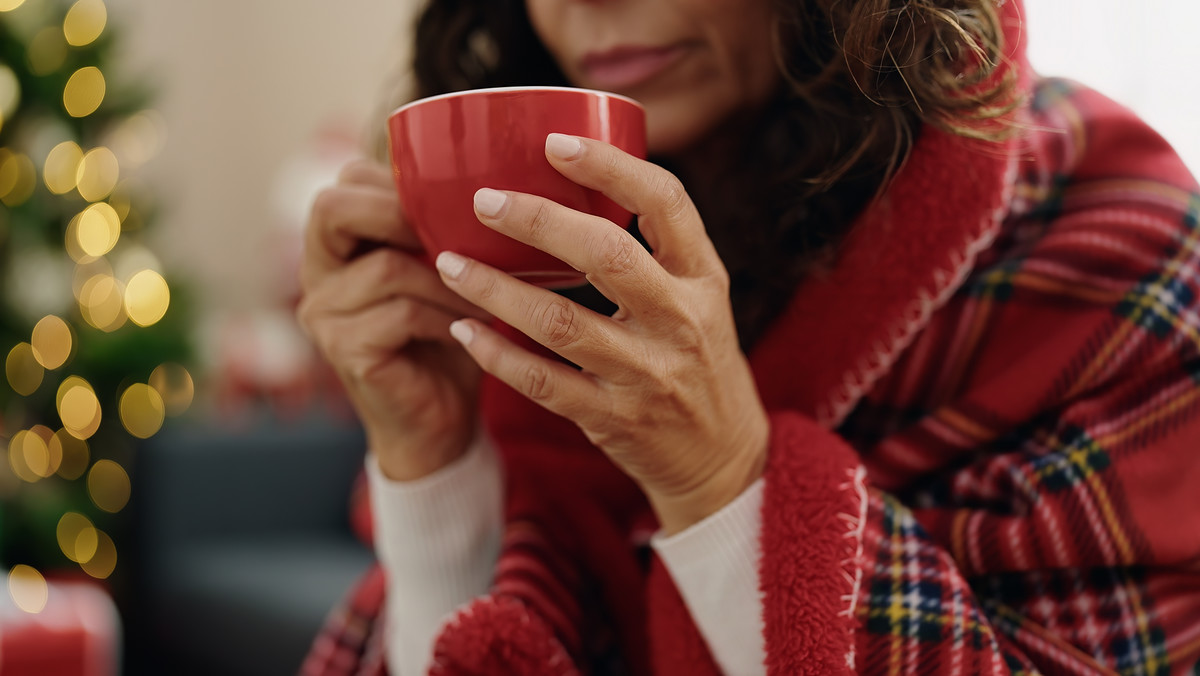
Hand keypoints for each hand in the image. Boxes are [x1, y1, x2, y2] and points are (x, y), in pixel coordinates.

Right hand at [296, 159, 489, 480]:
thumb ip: (438, 229)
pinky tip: (469, 329)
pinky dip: (446, 317)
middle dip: (404, 215)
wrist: (436, 426)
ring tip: (483, 299)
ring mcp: (323, 314)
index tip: (454, 207)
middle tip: (460, 239)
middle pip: (335, 208)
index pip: (346, 183)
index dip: (399, 184)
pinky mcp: (344, 350)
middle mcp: (315, 275)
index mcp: (334, 247)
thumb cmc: (446, 340)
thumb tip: (484, 180)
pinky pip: (402, 312)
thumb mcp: (442, 272)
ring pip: (387, 267)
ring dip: (449, 282)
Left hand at [436, 134, 768, 534]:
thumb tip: (581, 185)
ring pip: (559, 322)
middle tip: (484, 200)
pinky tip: (462, 330)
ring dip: (496, 289)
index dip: (611, 166)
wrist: (724, 461)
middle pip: (608, 255)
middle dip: (538, 221)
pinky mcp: (614, 419)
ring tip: (449, 263)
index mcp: (703, 280)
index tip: (556, 141)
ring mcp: (647, 375)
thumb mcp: (701, 300)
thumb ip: (657, 253)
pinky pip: (542, 381)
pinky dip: (496, 354)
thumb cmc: (700, 364)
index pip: (667, 203)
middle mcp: (681, 322)